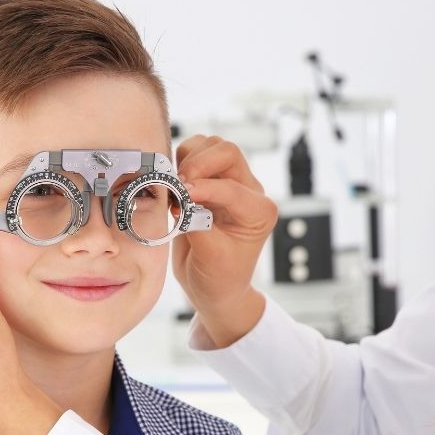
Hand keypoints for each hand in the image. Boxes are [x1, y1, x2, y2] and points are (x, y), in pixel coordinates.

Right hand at [174, 136, 277, 346]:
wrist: (213, 288)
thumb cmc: (219, 278)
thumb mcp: (211, 258)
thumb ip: (198, 224)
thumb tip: (182, 196)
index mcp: (259, 212)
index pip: (232, 188)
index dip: (204, 189)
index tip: (181, 197)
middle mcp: (249, 192)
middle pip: (227, 152)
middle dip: (199, 164)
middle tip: (179, 187)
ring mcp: (230, 183)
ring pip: (210, 146)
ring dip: (188, 161)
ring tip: (177, 191)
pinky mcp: (210, 180)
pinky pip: (195, 153)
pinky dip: (180, 162)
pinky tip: (175, 188)